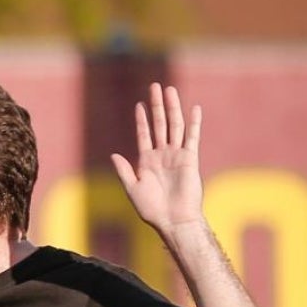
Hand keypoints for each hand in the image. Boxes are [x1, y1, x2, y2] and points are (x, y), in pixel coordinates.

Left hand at [111, 83, 204, 233]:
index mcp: (147, 162)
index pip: (144, 135)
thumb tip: (113, 154)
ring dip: (172, 107)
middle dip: (157, 106)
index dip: (142, 120)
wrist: (172, 220)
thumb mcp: (132, 188)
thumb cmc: (152, 209)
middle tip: (155, 86)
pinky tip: (193, 108)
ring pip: (174, 126)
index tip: (139, 105)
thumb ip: (124, 171)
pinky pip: (192, 137)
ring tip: (169, 90)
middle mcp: (162, 155)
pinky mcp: (190, 159)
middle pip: (160, 124)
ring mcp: (177, 155)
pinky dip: (193, 123)